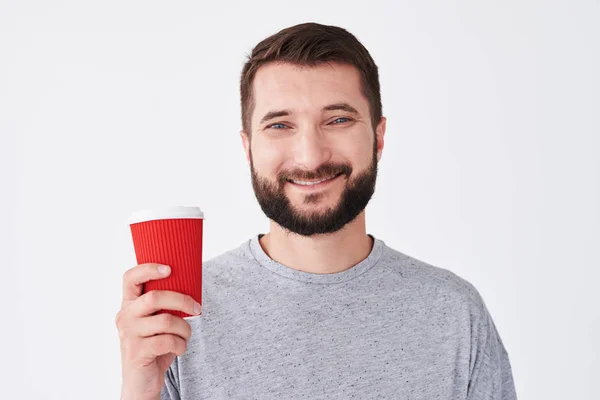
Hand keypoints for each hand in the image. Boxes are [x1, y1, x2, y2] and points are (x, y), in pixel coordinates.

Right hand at [116, 263, 201, 399]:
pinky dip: (180, 345)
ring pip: (166, 320)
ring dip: (184, 328)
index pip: (130, 278)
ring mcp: (129, 334)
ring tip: (185, 336)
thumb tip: (190, 288)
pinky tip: (179, 349)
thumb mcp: (157, 323)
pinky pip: (168, 341)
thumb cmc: (154, 347)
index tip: (169, 268)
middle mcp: (124, 316)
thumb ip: (164, 306)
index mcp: (128, 304)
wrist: (142, 382)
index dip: (149, 269)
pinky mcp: (136, 352)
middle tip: (197, 308)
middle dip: (183, 301)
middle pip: (156, 297)